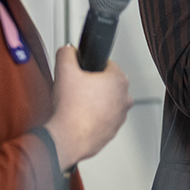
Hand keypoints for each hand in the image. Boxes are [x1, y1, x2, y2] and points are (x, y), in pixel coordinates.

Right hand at [44, 45, 133, 170]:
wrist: (67, 138)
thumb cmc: (71, 108)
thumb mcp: (64, 70)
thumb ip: (67, 53)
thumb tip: (69, 50)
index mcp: (119, 80)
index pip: (106, 64)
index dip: (89, 68)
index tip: (80, 74)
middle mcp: (125, 98)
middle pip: (107, 84)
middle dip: (92, 85)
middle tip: (76, 90)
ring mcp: (120, 116)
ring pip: (106, 102)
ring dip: (94, 102)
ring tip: (77, 105)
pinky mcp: (113, 131)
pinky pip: (103, 119)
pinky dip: (93, 118)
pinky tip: (79, 118)